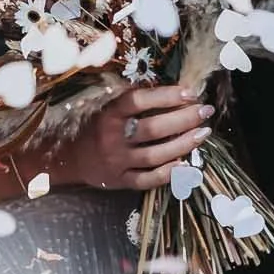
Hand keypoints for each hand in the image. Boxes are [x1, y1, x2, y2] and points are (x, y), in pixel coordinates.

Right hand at [49, 86, 211, 190]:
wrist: (67, 158)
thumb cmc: (95, 126)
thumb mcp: (106, 108)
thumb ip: (133, 102)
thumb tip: (174, 92)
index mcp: (108, 114)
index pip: (139, 101)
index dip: (165, 96)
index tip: (190, 92)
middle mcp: (111, 137)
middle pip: (153, 128)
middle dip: (184, 119)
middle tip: (206, 111)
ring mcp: (116, 161)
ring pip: (155, 154)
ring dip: (183, 144)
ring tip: (204, 133)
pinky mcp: (119, 181)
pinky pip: (148, 179)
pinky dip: (168, 173)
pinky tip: (186, 164)